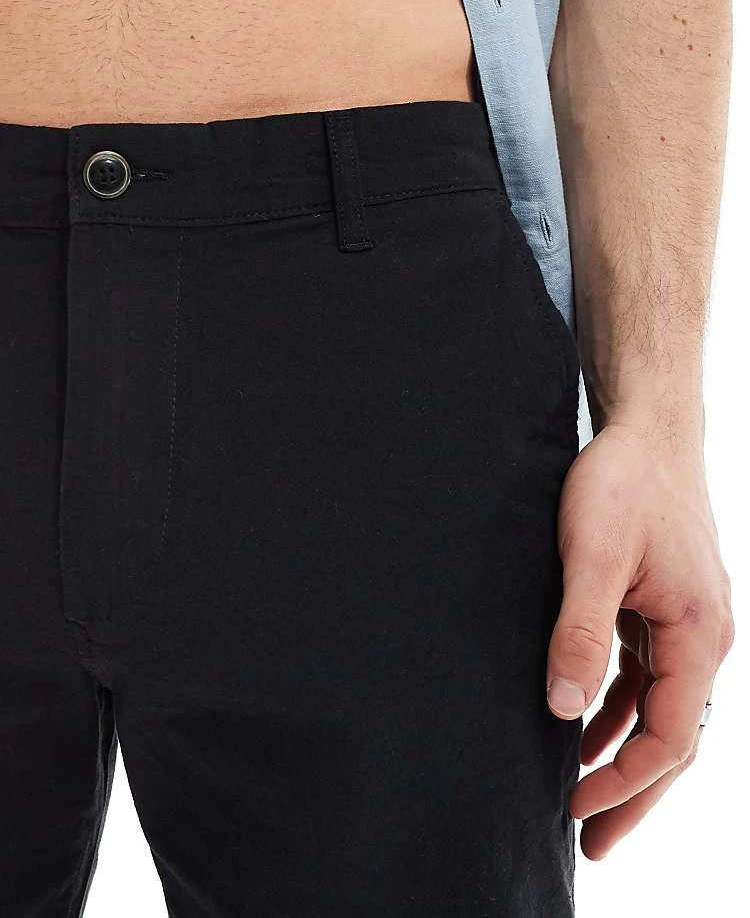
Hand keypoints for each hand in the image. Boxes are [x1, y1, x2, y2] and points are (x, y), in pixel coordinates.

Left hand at [546, 420, 734, 859]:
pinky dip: (620, 710)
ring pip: (660, 710)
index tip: (573, 805)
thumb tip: (563, 707)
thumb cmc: (624, 484)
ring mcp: (683, 624)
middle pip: (674, 737)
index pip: (671, 734)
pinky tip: (587, 725)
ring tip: (586, 798)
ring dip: (625, 755)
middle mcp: (701, 638)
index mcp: (698, 634)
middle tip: (592, 842)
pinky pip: (646, 677)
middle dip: (634, 792)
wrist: (647, 432)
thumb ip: (581, 630)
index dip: (625, 779)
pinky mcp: (661, 609)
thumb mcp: (595, 556)